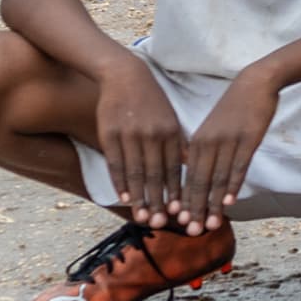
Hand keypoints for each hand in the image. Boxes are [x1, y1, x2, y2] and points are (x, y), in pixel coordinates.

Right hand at [92, 54, 188, 226]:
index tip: (180, 212)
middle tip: (160, 223)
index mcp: (172, 132)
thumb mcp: (171, 119)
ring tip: (142, 217)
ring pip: (136, 172)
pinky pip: (116, 162)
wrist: (126, 76)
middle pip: (156, 174)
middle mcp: (154, 135)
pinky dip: (120, 182)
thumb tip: (189, 166)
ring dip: (139, 197)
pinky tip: (124, 198)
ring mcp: (131, 135)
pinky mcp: (111, 133)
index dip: (177, 191)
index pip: (176, 168)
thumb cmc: (151, 102)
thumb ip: (179, 143)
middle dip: (158, 200)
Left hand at [177, 67, 282, 228]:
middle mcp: (207, 144)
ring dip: (213, 204)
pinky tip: (229, 201)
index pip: (187, 178)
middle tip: (191, 232)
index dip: (184, 202)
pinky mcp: (247, 138)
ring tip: (210, 225)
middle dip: (195, 209)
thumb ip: (203, 151)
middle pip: (199, 182)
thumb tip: (197, 175)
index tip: (179, 223)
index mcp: (196, 142)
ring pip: (217, 178)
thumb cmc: (234, 107)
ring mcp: (227, 141)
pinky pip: (238, 166)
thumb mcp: (213, 128)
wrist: (255, 83)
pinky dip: (232, 185)